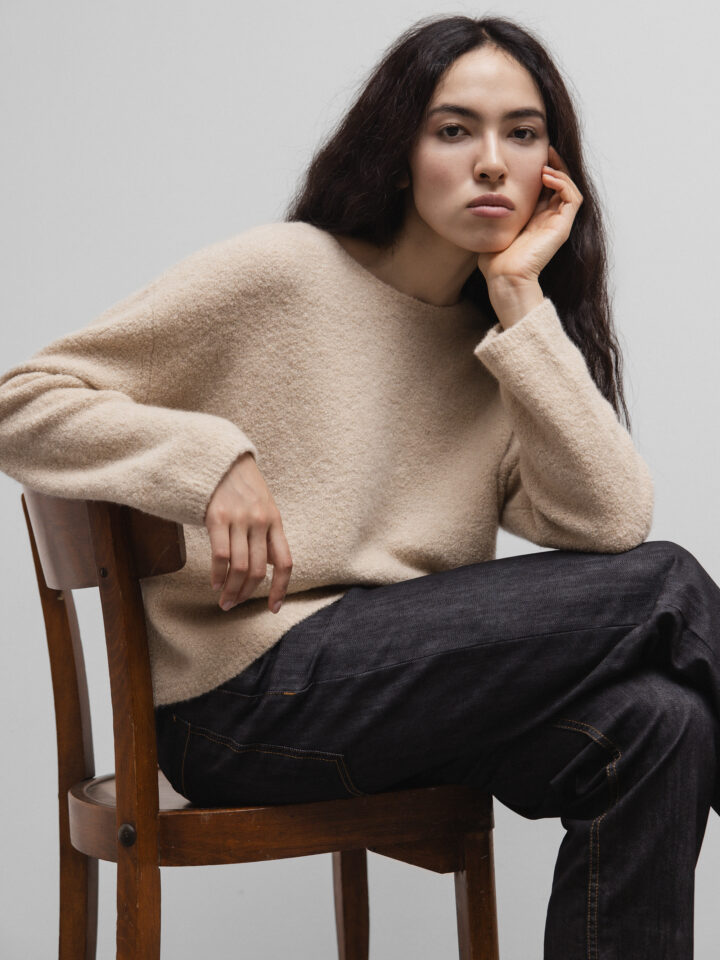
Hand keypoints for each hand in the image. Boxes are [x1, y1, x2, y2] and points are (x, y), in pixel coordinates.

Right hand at [204, 452, 292, 613]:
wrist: (224, 460)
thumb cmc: (245, 489)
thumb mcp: (264, 509)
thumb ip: (267, 537)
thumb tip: (267, 569)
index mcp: (276, 522)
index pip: (285, 563)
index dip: (280, 589)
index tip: (274, 608)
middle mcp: (261, 522)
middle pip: (259, 570)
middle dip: (246, 594)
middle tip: (234, 604)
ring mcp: (239, 520)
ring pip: (240, 567)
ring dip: (231, 590)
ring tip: (224, 600)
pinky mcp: (217, 517)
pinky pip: (220, 555)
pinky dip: (218, 574)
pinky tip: (214, 582)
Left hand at [475, 145, 583, 284]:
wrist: (504, 277)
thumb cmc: (494, 260)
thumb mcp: (493, 227)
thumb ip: (492, 213)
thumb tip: (479, 199)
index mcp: (534, 220)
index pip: (545, 188)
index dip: (543, 170)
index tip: (534, 155)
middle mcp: (549, 220)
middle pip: (560, 185)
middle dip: (555, 165)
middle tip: (546, 150)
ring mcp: (557, 224)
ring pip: (569, 188)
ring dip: (560, 172)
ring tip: (546, 163)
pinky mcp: (562, 228)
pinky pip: (572, 198)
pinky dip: (563, 183)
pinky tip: (547, 177)